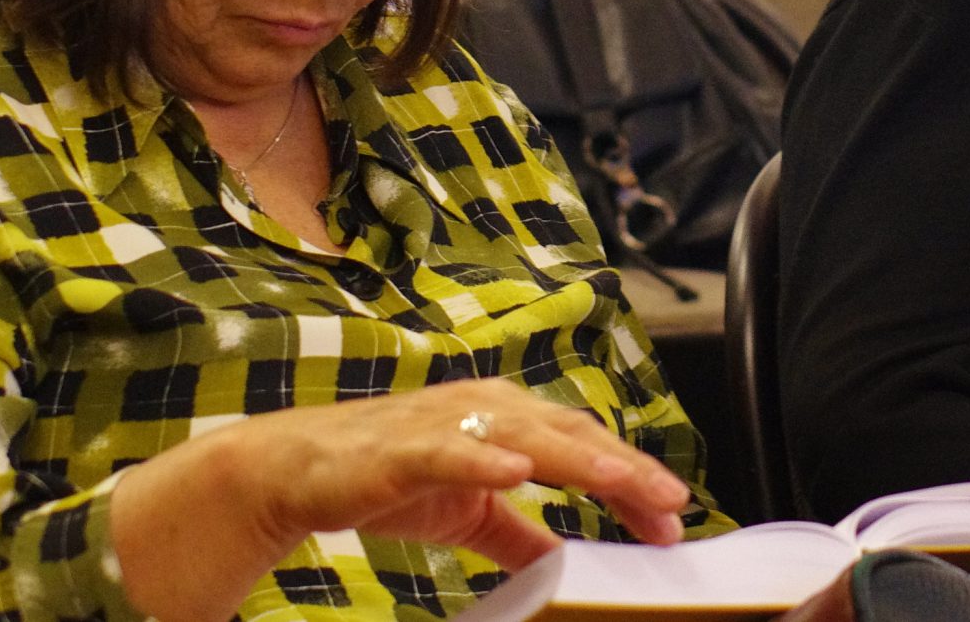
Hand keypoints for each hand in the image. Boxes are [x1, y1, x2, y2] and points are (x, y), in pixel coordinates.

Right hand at [113, 377, 691, 621]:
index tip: (673, 515)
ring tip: (623, 478)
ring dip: (577, 455)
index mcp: (504, 420)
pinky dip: (485, 457)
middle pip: (569, 432)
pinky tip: (518, 468)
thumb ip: (522, 534)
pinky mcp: (400, 448)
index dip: (630, 477)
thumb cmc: (385, 479)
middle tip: (672, 501)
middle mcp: (482, 408)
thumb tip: (572, 561)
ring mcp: (442, 423)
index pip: (584, 445)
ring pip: (523, 434)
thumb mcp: (471, 515)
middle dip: (624, 467)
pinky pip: (450, 451)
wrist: (296, 471)